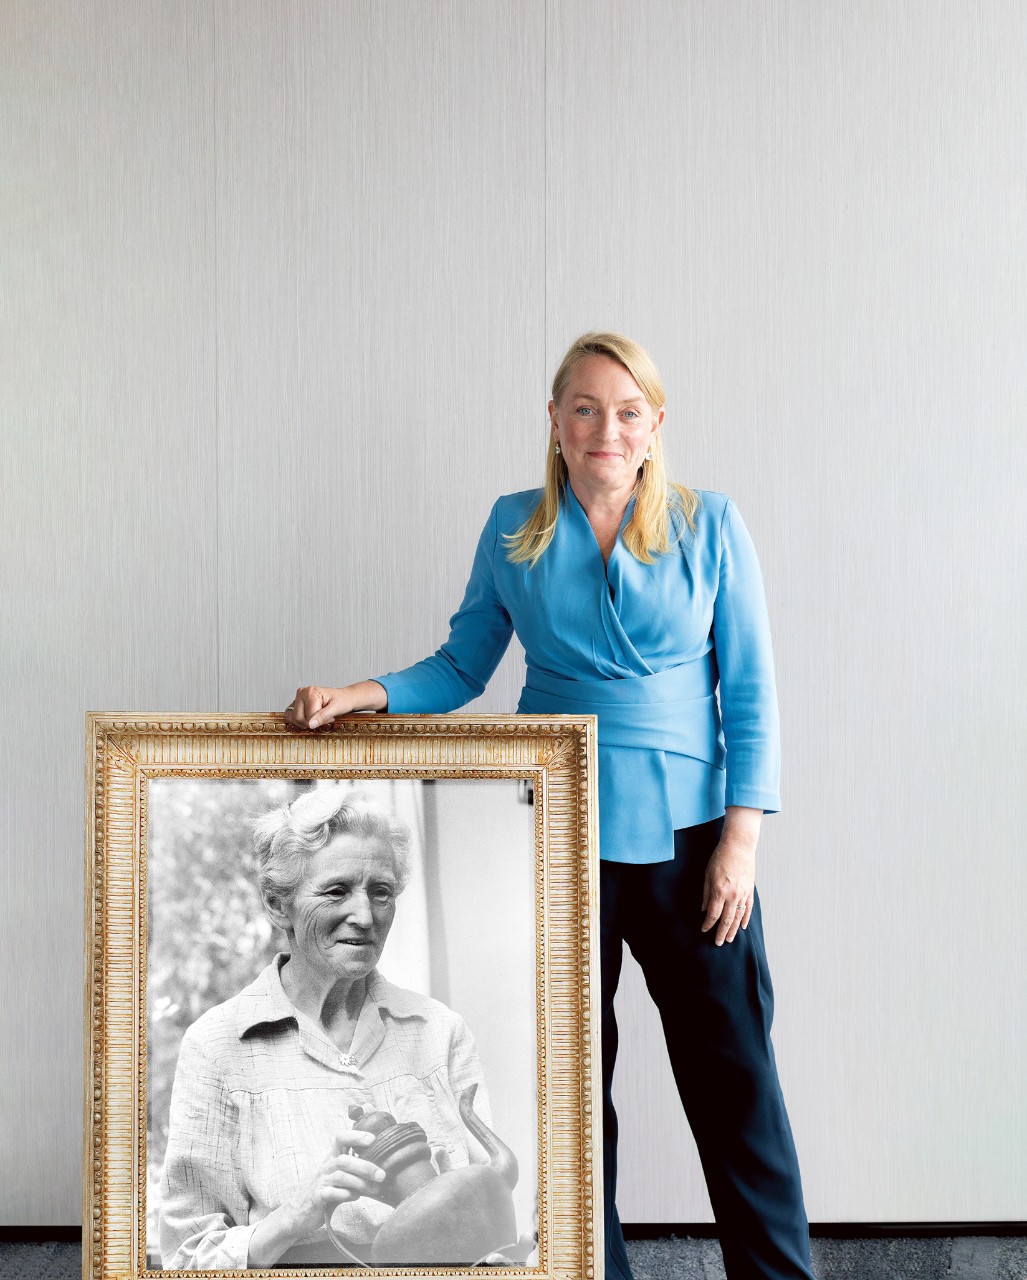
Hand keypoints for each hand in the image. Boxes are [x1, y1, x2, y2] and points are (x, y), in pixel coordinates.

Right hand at [281, 1128, 385, 1238]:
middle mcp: (327, 1167)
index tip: (373, 1139)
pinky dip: (344, 1195)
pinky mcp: (317, 1198)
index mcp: (333, 1157)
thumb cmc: (327, 1190)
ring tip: (374, 1189)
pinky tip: (354, 1197)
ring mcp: (321, 1182)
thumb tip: (382, 1166)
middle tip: (382, 1175)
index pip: (341, 1138)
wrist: (301, 1211)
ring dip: (360, 1183)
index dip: (356, 1135)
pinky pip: (330, 1193)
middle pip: (345, 1160)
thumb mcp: (340, 1175)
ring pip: (340, 1176)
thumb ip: (356, 1168)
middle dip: (365, 1166)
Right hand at [284, 681, 387, 728]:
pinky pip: (292, 716)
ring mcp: (298, 698)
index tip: (329, 718)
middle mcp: (302, 693)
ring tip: (318, 717)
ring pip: (293, 718)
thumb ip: (323, 716)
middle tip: (324, 718)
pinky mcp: (297, 703)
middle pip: (298, 718)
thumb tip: (310, 724)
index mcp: (310, 692)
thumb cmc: (342, 701)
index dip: (319, 722)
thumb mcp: (336, 709)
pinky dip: (301, 721)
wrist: (345, 697)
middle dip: (311, 723)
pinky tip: (311, 718)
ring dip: (306, 723)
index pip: (308, 717)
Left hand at [700, 807, 761, 945]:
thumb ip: (706, 893)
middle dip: (721, 932)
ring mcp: (743, 894)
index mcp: (719, 891)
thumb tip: (703, 909)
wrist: (739, 847)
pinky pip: (748, 909)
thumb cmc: (720, 858)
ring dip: (733, 930)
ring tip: (729, 939)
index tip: (704, 930)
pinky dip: (745, 919)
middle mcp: (732, 895)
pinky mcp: (750, 891)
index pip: (713, 914)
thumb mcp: (707, 874)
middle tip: (718, 943)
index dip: (708, 924)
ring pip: (738, 917)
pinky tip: (741, 927)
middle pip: (726, 919)